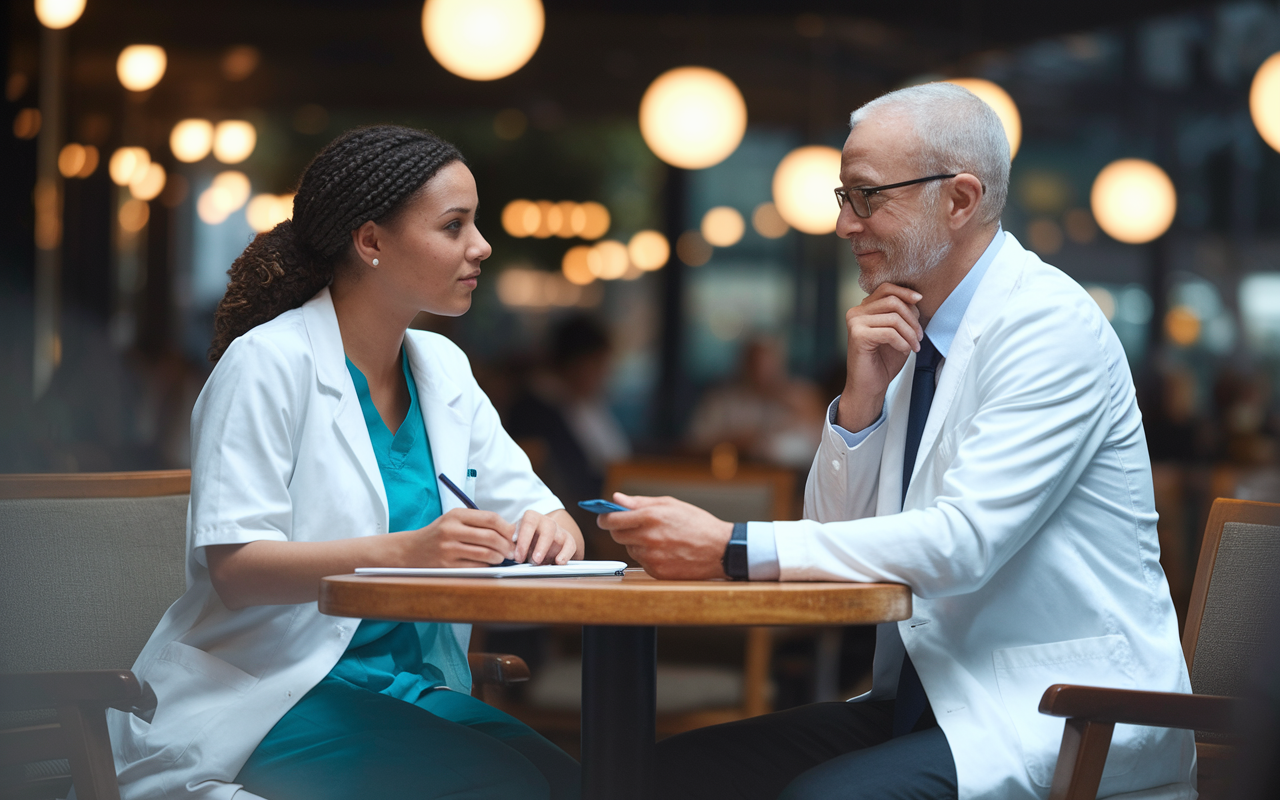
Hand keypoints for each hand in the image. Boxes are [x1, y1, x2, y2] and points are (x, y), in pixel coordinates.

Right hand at [397, 508, 515, 566]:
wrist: (411, 550)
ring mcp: (448, 549)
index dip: (507, 528)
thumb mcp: (455, 520)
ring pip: (485, 554)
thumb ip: (479, 522)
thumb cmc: (440, 534)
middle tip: (512, 551)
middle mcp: (451, 530)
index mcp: (456, 515)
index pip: (491, 518)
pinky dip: (487, 567)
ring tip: (500, 558)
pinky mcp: (447, 566)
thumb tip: (510, 531)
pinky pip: (476, 567)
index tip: (514, 535)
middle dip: (507, 546)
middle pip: (490, 537)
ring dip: (499, 558)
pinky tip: (487, 565)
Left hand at [513, 510, 577, 564]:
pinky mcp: (569, 541)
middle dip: (540, 546)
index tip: (518, 556)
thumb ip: (509, 541)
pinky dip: (565, 554)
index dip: (523, 539)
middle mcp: (547, 522)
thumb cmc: (524, 540)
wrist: (540, 540)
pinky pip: (570, 546)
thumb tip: (503, 550)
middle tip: (534, 561)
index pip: (528, 523)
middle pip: (548, 528)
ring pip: (558, 539)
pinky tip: (559, 562)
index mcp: (531, 517)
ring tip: (540, 564)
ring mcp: (559, 530)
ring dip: (549, 553)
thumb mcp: (513, 538)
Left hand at [596, 492, 732, 579]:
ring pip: (630, 549)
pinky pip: (642, 562)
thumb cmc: (697, 523)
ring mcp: (651, 557)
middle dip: (620, 530)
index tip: (604, 517)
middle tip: (633, 526)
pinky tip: (665, 551)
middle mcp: (648, 538)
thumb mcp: (670, 504)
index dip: (604, 518)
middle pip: (616, 536)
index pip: (611, 520)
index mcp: (650, 518)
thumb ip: (640, 502)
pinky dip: (648, 556)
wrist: (720, 549)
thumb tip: (616, 499)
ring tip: (659, 538)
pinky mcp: (656, 572)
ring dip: (636, 543)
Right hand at [838, 283, 922, 430]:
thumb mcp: (897, 332)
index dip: (905, 292)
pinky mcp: (858, 336)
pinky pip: (890, 332)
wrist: (870, 386)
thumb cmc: (883, 361)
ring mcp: (855, 323)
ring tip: (914, 346)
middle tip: (920, 337)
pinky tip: (904, 351)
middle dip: (912, 319)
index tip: (919, 300)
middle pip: (893, 301)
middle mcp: (855, 312)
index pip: (886, 288)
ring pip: (894, 317)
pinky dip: (902, 342)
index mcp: (863, 309)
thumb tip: (915, 300)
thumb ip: (902, 314)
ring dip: (910, 333)